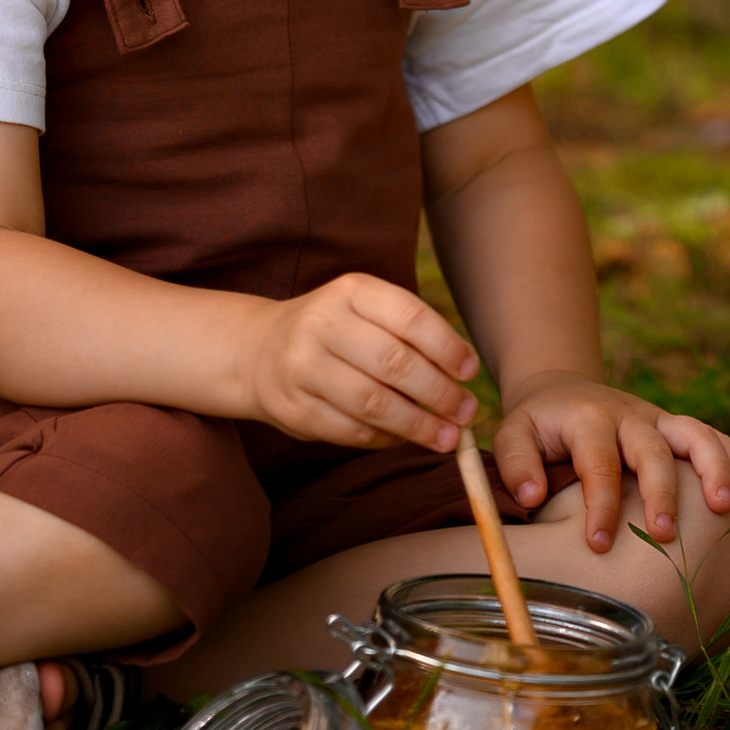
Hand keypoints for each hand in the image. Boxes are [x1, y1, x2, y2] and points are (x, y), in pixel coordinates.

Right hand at [243, 271, 479, 450]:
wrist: (259, 350)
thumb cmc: (335, 330)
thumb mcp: (364, 310)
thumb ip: (408, 333)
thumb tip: (463, 372)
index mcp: (350, 290)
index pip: (408, 315)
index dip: (446, 345)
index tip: (470, 371)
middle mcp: (322, 323)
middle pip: (393, 362)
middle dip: (438, 392)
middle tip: (467, 413)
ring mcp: (302, 367)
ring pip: (372, 402)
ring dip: (417, 424)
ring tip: (447, 437)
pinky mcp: (293, 409)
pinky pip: (350, 431)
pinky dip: (384, 439)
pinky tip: (404, 439)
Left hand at [493, 378, 729, 554]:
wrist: (562, 390)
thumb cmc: (538, 425)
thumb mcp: (514, 433)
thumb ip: (516, 463)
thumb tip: (533, 495)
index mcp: (588, 419)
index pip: (599, 461)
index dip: (601, 503)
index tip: (599, 545)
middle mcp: (629, 416)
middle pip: (653, 449)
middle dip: (662, 492)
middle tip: (666, 535)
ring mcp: (656, 419)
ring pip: (693, 434)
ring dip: (712, 468)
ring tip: (725, 508)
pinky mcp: (673, 428)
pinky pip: (712, 437)